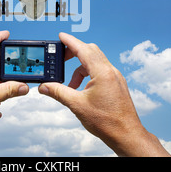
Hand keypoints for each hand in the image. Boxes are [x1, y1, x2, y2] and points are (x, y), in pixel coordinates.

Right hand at [39, 32, 170, 156]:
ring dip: (80, 67)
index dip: (70, 41)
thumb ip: (58, 92)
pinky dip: (88, 74)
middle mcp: (111, 71)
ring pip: (95, 61)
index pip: (83, 49)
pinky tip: (81, 87)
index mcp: (102, 73)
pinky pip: (100, 70)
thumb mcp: (77, 105)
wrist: (127, 135)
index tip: (61, 36)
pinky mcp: (116, 83)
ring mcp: (115, 76)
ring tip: (71, 84)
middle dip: (74, 52)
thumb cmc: (107, 122)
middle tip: (61, 58)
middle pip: (90, 51)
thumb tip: (43, 86)